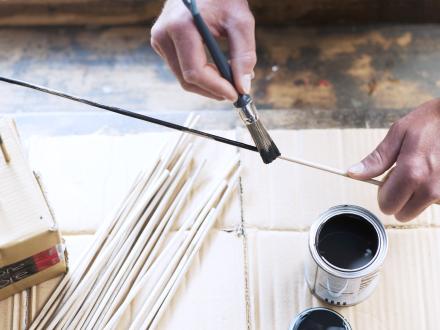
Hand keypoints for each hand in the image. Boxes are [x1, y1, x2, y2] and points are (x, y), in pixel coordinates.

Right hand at [150, 0, 255, 100]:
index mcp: (180, 26)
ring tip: (229, 79)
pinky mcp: (161, 43)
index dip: (216, 87)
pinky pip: (180, 69)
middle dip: (212, 89)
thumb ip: (244, 55)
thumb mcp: (239, 21)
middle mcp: (163, 35)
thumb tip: (243, 87)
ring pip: (183, 77)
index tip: (235, 94)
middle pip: (187, 79)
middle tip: (234, 91)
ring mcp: (159, 40)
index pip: (195, 72)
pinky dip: (199, 75)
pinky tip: (216, 69)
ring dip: (207, 84)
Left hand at [348, 99, 439, 220]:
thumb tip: (353, 174)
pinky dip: (431, 192)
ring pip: (420, 210)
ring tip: (422, 171)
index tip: (388, 179)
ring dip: (416, 197)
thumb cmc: (431, 121)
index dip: (383, 194)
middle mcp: (430, 187)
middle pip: (403, 214)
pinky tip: (434, 173)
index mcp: (411, 173)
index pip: (387, 206)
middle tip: (405, 175)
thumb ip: (376, 159)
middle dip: (399, 199)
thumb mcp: (398, 134)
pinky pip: (436, 202)